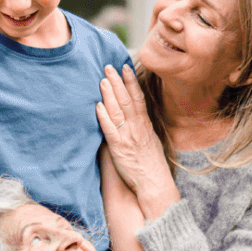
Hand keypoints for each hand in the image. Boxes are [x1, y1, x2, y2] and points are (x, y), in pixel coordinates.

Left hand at [95, 64, 179, 219]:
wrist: (154, 184)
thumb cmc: (151, 167)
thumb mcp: (151, 143)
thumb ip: (142, 130)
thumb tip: (136, 120)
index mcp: (145, 125)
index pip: (138, 98)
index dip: (130, 82)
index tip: (125, 67)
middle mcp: (137, 127)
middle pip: (126, 100)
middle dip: (117, 82)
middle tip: (108, 66)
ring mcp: (128, 137)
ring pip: (118, 111)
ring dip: (109, 94)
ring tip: (102, 80)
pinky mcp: (119, 149)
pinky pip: (110, 130)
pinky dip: (104, 117)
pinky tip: (98, 106)